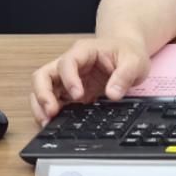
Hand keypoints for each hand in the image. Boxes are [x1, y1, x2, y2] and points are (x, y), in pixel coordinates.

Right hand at [30, 37, 150, 124]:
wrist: (128, 53)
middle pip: (44, 75)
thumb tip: (112, 94)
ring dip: (41, 105)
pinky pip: (52, 100)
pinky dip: (50, 112)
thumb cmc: (128, 52)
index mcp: (84, 51)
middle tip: (51, 112)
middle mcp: (70, 63)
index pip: (67, 63)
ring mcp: (67, 78)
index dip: (69, 79)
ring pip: (42, 88)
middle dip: (43, 94)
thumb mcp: (135, 61)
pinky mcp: (68, 91)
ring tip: (47, 122)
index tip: (78, 95)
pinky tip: (54, 123)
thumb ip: (124, 76)